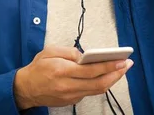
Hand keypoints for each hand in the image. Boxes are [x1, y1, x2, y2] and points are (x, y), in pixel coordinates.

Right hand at [13, 45, 133, 109]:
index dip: (109, 66)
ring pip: (97, 90)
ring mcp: (71, 96)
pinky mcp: (72, 101)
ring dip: (112, 80)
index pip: (91, 70)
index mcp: (62, 71)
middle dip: (116, 74)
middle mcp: (68, 86)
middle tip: (127, 64)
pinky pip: (90, 92)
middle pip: (99, 83)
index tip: (121, 60)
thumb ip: (69, 51)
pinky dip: (100, 84)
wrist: (26, 88)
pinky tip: (106, 76)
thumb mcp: (50, 51)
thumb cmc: (38, 68)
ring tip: (121, 69)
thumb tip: (85, 55)